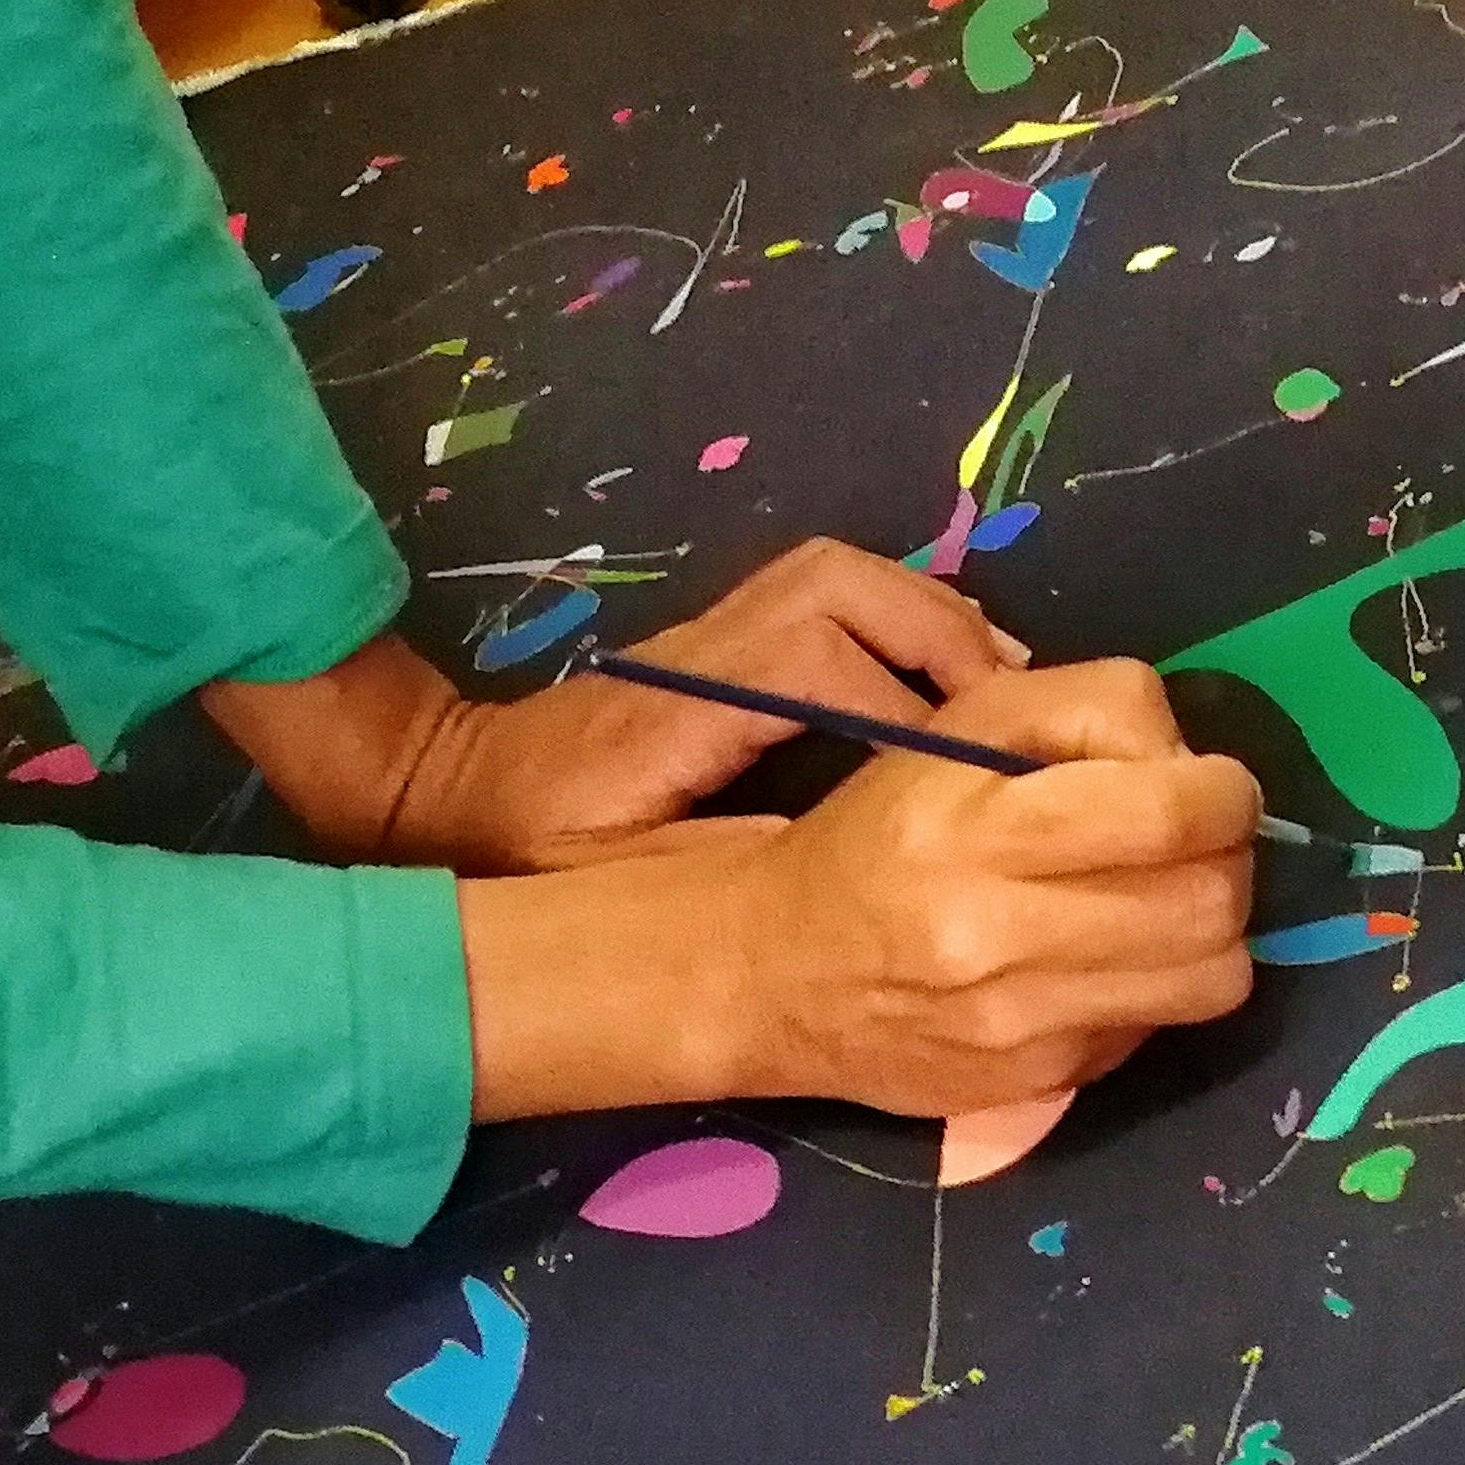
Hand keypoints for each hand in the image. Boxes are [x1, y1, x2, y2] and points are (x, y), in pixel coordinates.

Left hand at [203, 543, 1029, 871]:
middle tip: (1014, 715)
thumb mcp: (623, 887)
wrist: (449, 793)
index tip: (968, 771)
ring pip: (842, 576)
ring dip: (932, 619)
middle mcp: (703, 651)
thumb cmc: (531, 854)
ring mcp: (715, 635)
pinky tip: (951, 681)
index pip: (814, 661)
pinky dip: (905, 622)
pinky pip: (833, 599)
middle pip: (840, 586)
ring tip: (1002, 692)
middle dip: (941, 637)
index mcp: (677, 709)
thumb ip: (734, 868)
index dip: (904, 703)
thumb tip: (862, 856)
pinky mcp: (728, 643)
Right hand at [460, 663, 1260, 1123]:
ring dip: (1212, 930)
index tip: (1212, 782)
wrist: (775, 972)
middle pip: (1211, 901)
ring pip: (1213, 978)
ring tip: (1165, 901)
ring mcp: (1028, 1026)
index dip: (1223, 791)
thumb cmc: (877, 833)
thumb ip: (1081, 710)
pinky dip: (1155, 987)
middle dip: (1227, 858)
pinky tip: (1103, 960)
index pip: (1170, 815)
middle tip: (1194, 841)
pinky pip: (1157, 1028)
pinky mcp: (1041, 1084)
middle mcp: (1004, 937)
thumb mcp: (958, 729)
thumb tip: (1184, 757)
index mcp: (979, 828)